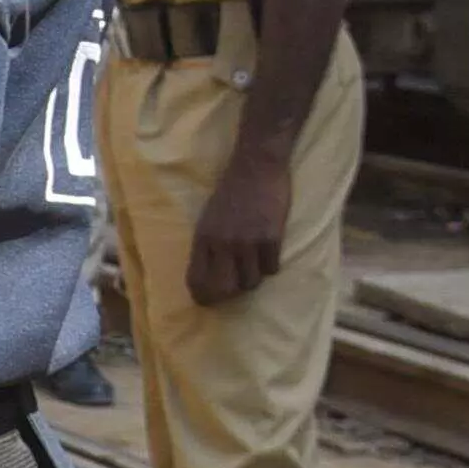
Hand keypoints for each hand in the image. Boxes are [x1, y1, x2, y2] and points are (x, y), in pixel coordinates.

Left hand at [187, 139, 292, 306]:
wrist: (256, 166)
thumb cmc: (231, 190)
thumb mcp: (209, 216)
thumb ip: (208, 242)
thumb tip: (208, 272)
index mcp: (203, 237)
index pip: (197, 279)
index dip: (201, 295)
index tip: (206, 301)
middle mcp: (222, 244)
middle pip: (223, 289)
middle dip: (228, 295)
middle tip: (233, 293)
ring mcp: (248, 242)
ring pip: (250, 283)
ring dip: (252, 279)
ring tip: (254, 268)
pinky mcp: (271, 238)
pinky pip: (271, 269)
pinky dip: (271, 266)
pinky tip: (269, 254)